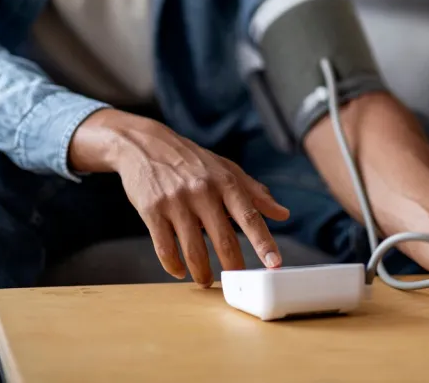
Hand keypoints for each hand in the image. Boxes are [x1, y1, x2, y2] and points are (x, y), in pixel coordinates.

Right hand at [69, 109, 289, 285]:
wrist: (145, 144)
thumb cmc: (193, 160)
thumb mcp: (227, 169)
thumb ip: (255, 193)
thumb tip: (283, 214)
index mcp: (225, 181)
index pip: (249, 216)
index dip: (263, 242)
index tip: (274, 264)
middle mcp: (203, 191)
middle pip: (224, 239)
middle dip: (233, 267)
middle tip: (238, 282)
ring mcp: (176, 201)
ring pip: (194, 250)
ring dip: (202, 273)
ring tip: (206, 281)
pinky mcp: (152, 211)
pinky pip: (164, 248)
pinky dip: (174, 265)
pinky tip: (180, 271)